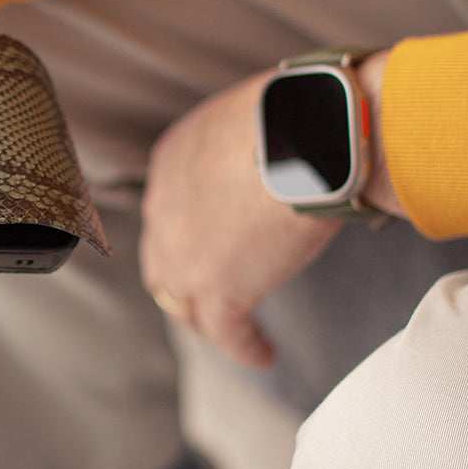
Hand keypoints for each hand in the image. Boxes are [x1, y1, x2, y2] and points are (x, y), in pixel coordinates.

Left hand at [140, 71, 342, 368]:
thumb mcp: (253, 119)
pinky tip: (263, 354)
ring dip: (205, 319)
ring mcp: (183, 254)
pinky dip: (244, 347)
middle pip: (161, 260)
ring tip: (234, 331)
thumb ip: (250, 145)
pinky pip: (224, 333)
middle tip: (214, 293)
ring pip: (181, 302)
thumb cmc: (296, 114)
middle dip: (181, 280)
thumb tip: (289, 154)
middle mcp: (163, 209)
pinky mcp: (219, 289)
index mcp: (170, 162)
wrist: (306, 135)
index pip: (168, 211)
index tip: (212, 244)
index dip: (186, 232)